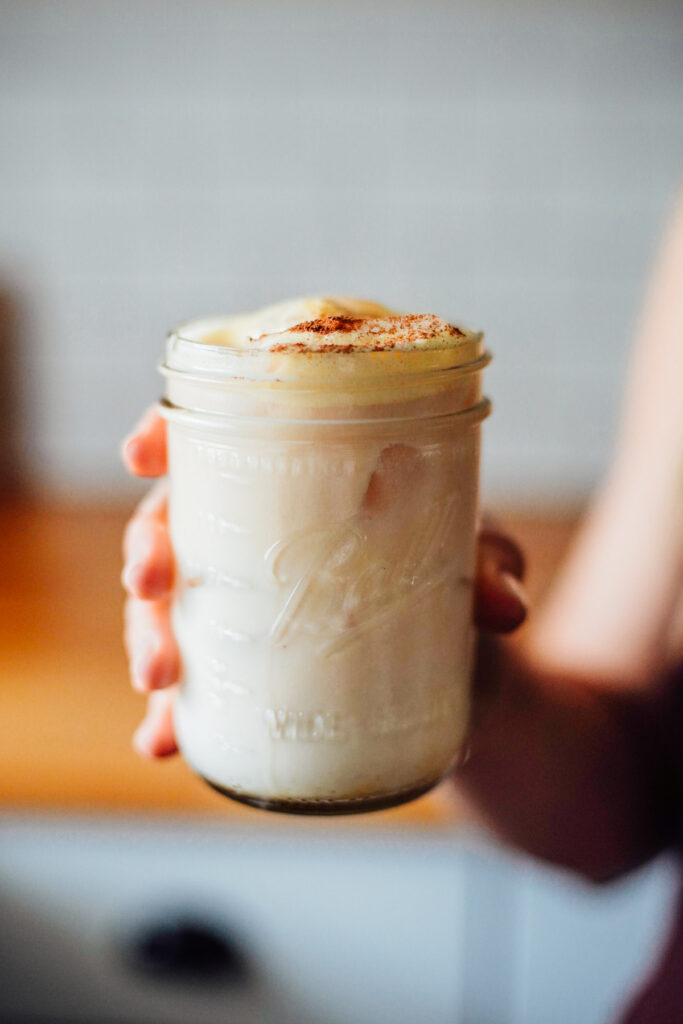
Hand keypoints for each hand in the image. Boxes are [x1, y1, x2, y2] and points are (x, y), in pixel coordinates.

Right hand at [121, 409, 527, 757]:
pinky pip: (200, 690)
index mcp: (304, 476)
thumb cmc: (465, 581)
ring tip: (160, 681)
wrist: (477, 677)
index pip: (221, 438)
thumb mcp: (482, 559)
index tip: (141, 452)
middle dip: (148, 551)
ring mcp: (250, 608)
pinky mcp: (255, 677)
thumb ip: (491, 566)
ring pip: (170, 608)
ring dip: (148, 638)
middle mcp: (260, 535)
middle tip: (152, 585)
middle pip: (176, 523)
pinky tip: (162, 743)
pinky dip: (173, 718)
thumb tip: (500, 606)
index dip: (166, 435)